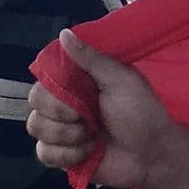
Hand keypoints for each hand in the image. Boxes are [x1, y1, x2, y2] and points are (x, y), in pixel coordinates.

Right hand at [29, 29, 175, 188]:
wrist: (153, 155)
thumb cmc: (142, 113)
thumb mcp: (121, 80)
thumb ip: (91, 58)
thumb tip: (64, 33)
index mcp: (77, 81)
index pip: (44, 77)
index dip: (54, 88)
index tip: (76, 94)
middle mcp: (65, 102)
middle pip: (35, 101)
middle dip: (61, 113)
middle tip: (89, 118)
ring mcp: (62, 129)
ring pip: (36, 127)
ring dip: (67, 135)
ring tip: (92, 135)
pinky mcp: (62, 155)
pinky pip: (43, 153)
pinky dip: (67, 155)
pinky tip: (89, 151)